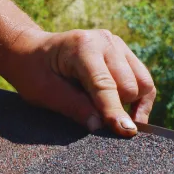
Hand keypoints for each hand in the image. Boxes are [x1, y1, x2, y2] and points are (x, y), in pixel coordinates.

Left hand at [1, 28, 156, 136]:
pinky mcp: (123, 52)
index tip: (126, 132)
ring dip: (133, 105)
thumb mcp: (44, 93)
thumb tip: (100, 126)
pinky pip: (143, 79)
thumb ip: (73, 107)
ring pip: (143, 83)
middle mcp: (104, 41)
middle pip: (129, 85)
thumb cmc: (33, 72)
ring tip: (115, 120)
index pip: (105, 85)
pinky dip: (138, 98)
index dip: (115, 111)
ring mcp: (117, 44)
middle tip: (101, 124)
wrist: (31, 51)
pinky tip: (126, 112)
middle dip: (120, 109)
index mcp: (82, 47)